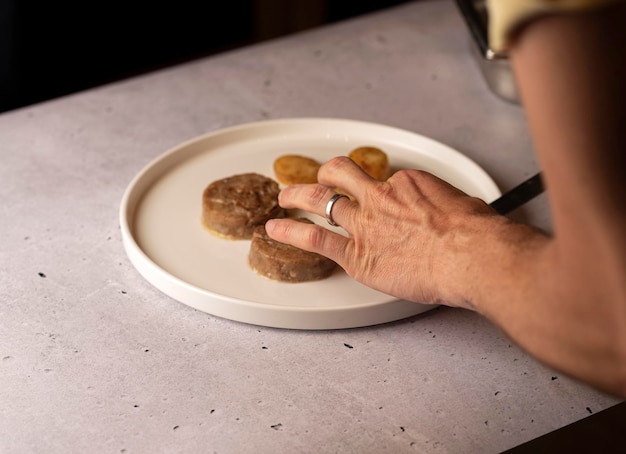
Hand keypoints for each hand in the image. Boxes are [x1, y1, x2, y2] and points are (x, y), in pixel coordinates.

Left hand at [265, 156, 527, 307]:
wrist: (471, 255)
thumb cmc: (476, 235)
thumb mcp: (465, 207)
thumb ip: (445, 208)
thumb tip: (449, 216)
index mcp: (408, 184)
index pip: (385, 183)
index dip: (381, 191)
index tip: (381, 199)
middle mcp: (380, 198)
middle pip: (343, 176)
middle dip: (326, 175)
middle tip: (317, 178)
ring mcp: (364, 224)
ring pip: (321, 201)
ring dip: (299, 197)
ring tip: (285, 198)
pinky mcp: (356, 254)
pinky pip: (315, 239)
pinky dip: (291, 232)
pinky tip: (275, 230)